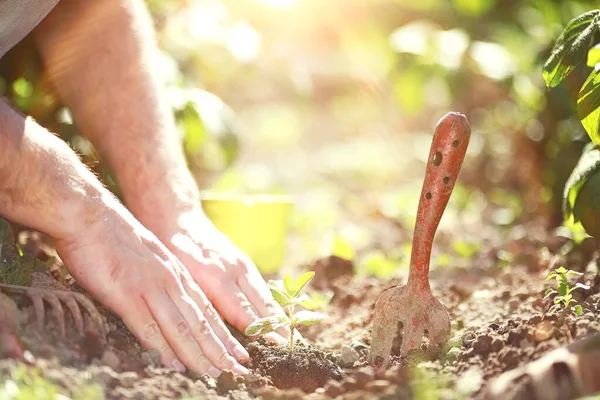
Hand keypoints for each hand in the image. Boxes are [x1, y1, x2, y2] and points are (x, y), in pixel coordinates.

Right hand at [54, 197, 248, 376]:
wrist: (91, 215)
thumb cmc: (116, 237)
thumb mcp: (151, 256)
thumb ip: (163, 278)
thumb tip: (170, 301)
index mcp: (176, 273)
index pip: (206, 309)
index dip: (223, 333)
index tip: (238, 352)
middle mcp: (170, 281)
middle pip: (201, 321)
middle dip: (220, 348)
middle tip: (237, 370)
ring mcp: (150, 287)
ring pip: (181, 327)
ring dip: (198, 354)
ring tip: (213, 373)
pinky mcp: (126, 293)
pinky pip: (147, 326)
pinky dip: (162, 348)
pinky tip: (173, 364)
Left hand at [142, 206, 290, 341]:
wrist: (179, 219)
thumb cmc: (174, 250)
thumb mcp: (182, 277)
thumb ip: (202, 302)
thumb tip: (216, 330)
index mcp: (219, 277)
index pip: (246, 311)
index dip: (261, 330)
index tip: (276, 346)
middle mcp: (237, 271)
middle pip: (263, 305)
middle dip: (279, 326)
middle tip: (294, 346)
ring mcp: (244, 266)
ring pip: (266, 296)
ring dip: (280, 317)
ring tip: (292, 336)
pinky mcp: (245, 264)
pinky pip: (262, 288)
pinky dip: (272, 305)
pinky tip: (278, 318)